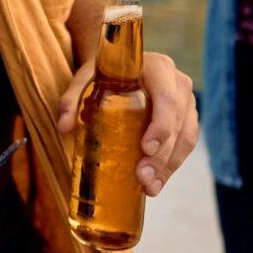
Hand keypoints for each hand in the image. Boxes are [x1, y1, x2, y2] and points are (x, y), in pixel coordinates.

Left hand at [57, 53, 198, 196]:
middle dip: (161, 156)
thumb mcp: (85, 79)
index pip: (167, 99)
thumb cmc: (103, 71)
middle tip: (143, 178)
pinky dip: (171, 165)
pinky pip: (186, 144)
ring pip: (186, 138)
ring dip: (168, 166)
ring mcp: (187, 101)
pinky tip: (156, 182)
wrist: (121, 64)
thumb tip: (64, 128)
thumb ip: (71, 100)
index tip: (145, 149)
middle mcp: (178, 83)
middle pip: (177, 124)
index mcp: (157, 68)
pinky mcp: (187, 117)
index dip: (161, 126)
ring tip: (149, 187)